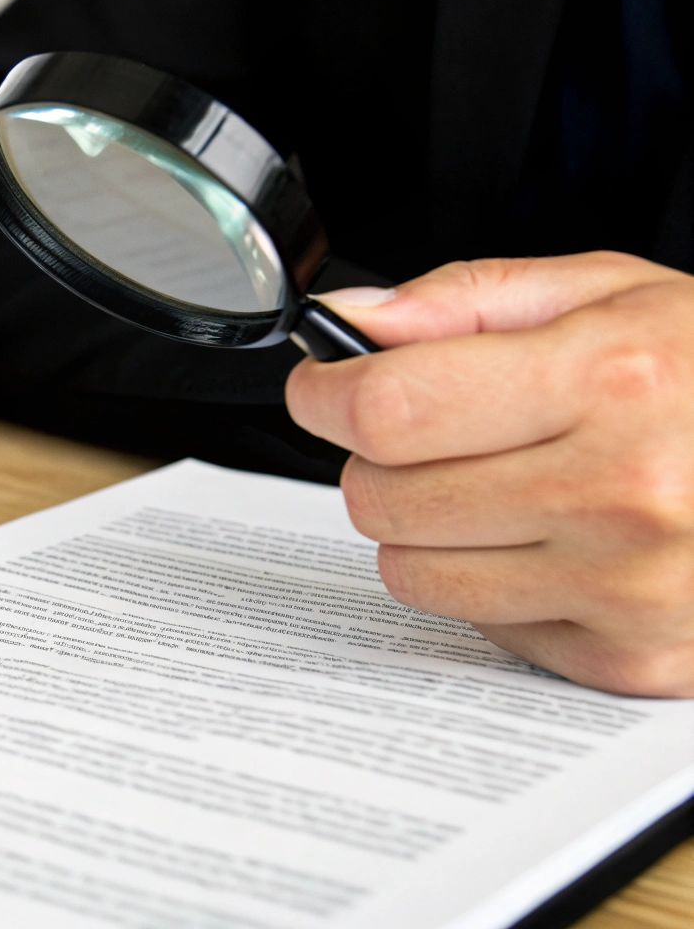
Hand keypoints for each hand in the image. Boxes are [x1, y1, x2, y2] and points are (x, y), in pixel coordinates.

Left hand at [285, 251, 693, 696]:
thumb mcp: (613, 292)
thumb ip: (466, 299)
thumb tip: (350, 322)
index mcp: (610, 382)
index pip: (388, 408)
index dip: (327, 392)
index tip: (324, 384)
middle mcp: (620, 493)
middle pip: (381, 495)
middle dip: (379, 458)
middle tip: (437, 433)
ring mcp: (625, 589)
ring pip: (410, 571)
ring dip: (425, 527)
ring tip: (502, 485)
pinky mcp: (627, 659)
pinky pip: (478, 625)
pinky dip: (492, 583)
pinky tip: (555, 540)